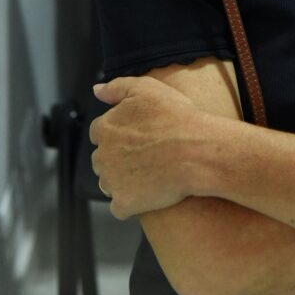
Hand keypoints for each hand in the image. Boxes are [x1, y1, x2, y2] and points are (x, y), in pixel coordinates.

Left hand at [90, 75, 208, 218]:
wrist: (198, 151)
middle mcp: (103, 156)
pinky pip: (120, 206)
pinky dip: (131, 202)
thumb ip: (117, 87)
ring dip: (123, 180)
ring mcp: (112, 182)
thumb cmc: (177, 118)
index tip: (139, 136)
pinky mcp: (124, 203)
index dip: (120, 133)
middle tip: (147, 155)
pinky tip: (150, 193)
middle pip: (102, 159)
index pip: (100, 132)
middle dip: (118, 158)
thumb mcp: (147, 89)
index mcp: (105, 128)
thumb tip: (96, 91)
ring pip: (110, 182)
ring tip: (151, 173)